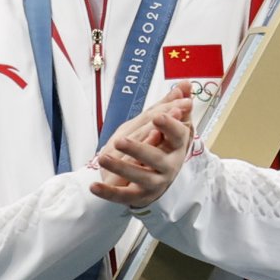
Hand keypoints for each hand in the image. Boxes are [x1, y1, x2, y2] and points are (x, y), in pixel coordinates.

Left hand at [90, 93, 199, 207]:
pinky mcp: (137, 196)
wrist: (154, 180)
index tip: (158, 116)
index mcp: (176, 147)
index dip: (170, 126)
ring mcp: (153, 182)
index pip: (179, 135)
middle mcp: (168, 166)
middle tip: (121, 140)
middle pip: (157, 158)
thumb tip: (186, 84)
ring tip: (103, 157)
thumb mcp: (163, 127)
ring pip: (139, 176)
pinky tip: (94, 187)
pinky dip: (108, 193)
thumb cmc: (159, 149)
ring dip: (121, 168)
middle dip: (140, 150)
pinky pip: (122, 195)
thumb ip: (172, 106)